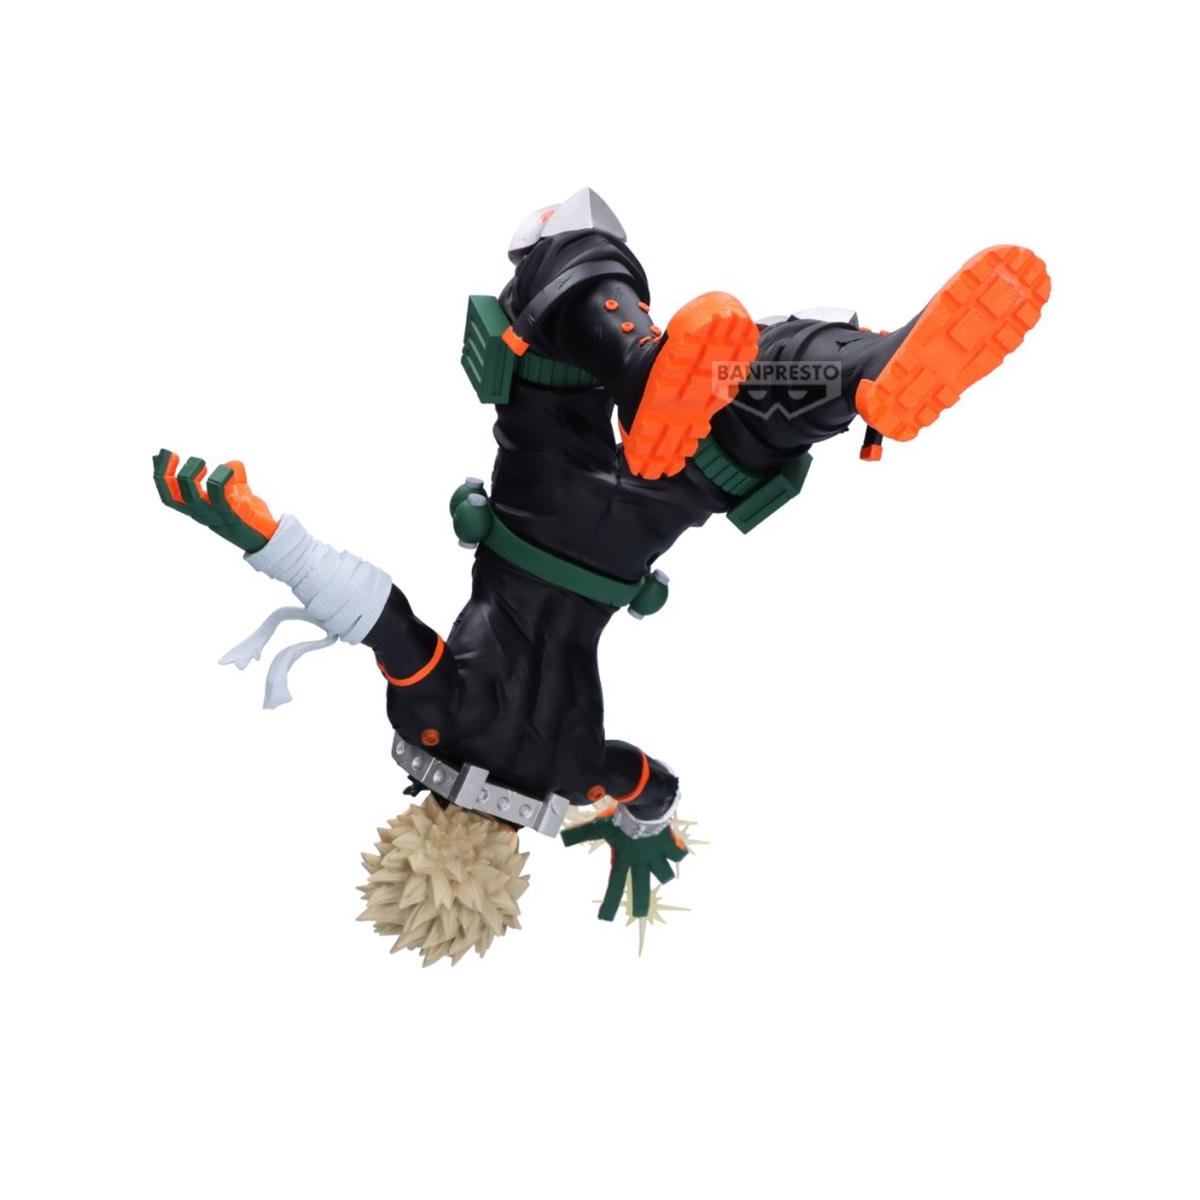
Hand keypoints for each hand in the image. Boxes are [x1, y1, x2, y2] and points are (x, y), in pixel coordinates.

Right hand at [153, 448, 277, 552]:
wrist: (268, 534)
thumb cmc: (248, 513)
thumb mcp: (237, 491)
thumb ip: (231, 477)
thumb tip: (229, 463)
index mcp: (197, 508)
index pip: (169, 495)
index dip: (160, 474)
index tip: (164, 453)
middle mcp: (202, 514)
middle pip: (173, 498)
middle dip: (168, 474)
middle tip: (183, 457)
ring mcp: (215, 517)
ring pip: (192, 498)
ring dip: (191, 477)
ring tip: (206, 465)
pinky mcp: (233, 516)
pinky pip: (221, 498)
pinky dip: (222, 480)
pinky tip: (229, 470)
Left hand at [561, 811, 687, 920]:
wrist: (644, 806)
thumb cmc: (621, 817)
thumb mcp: (599, 826)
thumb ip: (581, 833)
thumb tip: (560, 838)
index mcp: (624, 859)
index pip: (614, 885)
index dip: (609, 903)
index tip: (604, 920)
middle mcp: (641, 862)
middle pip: (641, 888)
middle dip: (640, 903)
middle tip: (638, 914)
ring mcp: (657, 855)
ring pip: (664, 873)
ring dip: (664, 874)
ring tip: (663, 874)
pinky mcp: (669, 845)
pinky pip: (678, 854)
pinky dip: (678, 853)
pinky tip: (677, 852)